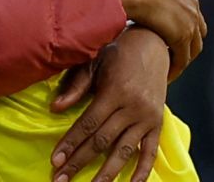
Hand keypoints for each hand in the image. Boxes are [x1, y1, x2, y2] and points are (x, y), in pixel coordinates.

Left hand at [49, 27, 169, 181]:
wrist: (152, 45)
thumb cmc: (117, 53)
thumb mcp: (94, 62)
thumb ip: (76, 86)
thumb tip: (55, 108)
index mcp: (114, 91)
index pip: (88, 124)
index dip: (71, 144)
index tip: (55, 161)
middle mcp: (132, 107)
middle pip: (102, 141)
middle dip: (80, 162)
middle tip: (61, 180)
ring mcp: (147, 118)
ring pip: (124, 151)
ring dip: (107, 173)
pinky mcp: (158, 124)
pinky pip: (150, 151)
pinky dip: (143, 170)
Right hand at [105, 0, 204, 79]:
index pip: (187, 4)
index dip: (178, 18)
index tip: (166, 27)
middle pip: (196, 25)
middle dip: (186, 38)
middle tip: (171, 49)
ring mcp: (189, 18)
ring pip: (193, 44)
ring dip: (182, 55)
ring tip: (168, 66)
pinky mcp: (182, 35)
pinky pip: (183, 58)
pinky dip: (175, 67)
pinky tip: (165, 74)